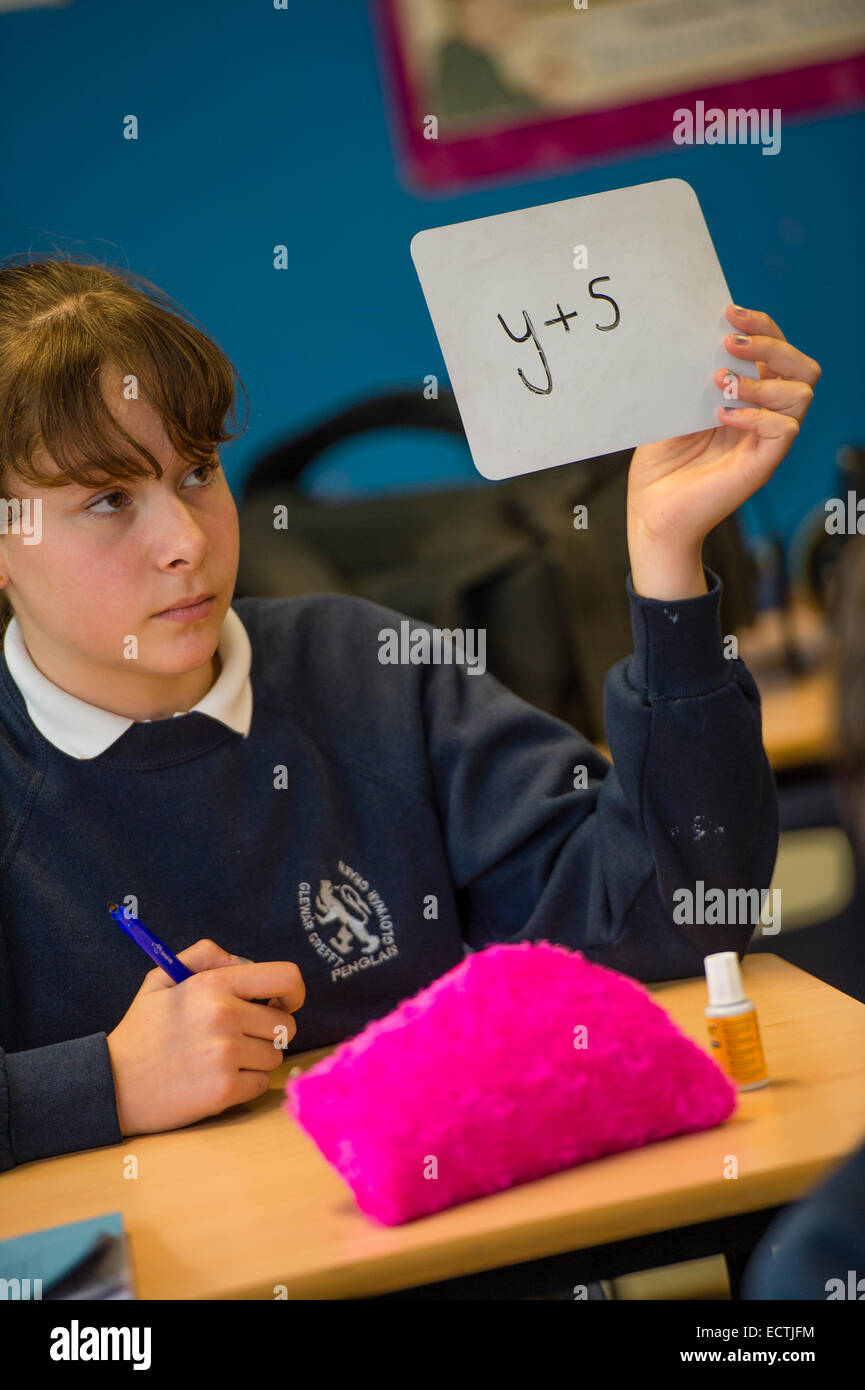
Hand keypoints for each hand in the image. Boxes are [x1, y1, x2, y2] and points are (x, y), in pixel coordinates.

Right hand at [106, 938, 305, 1137]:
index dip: (294, 992)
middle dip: (269, 1031)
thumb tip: (244, 962)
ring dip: (256, 1059)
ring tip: (220, 1059)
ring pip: (275, 1055)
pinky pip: (262, 1083)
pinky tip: (216, 1080)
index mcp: (213, 984)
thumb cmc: (142, 1030)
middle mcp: (224, 1016)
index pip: (286, 977)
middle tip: (239, 1036)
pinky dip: (245, 1084)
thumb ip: (204, 956)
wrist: (111, 1084)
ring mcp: (226, 1055)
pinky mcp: (224, 1090)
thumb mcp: (161, 978)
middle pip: (286, 1024)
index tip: (284, 1003)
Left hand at [627, 304, 820, 598]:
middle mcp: (764, 416)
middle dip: (772, 344)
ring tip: (721, 382)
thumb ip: (690, 377)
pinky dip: (756, 416)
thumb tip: (693, 332)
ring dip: (763, 380)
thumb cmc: (660, 465)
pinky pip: (784, 430)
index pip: (775, 351)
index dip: (761, 326)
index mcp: (748, 398)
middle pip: (802, 367)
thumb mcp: (671, 409)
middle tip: (730, 343)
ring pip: (801, 394)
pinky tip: (721, 416)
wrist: (651, 513)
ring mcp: (766, 441)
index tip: (729, 313)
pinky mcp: (761, 466)